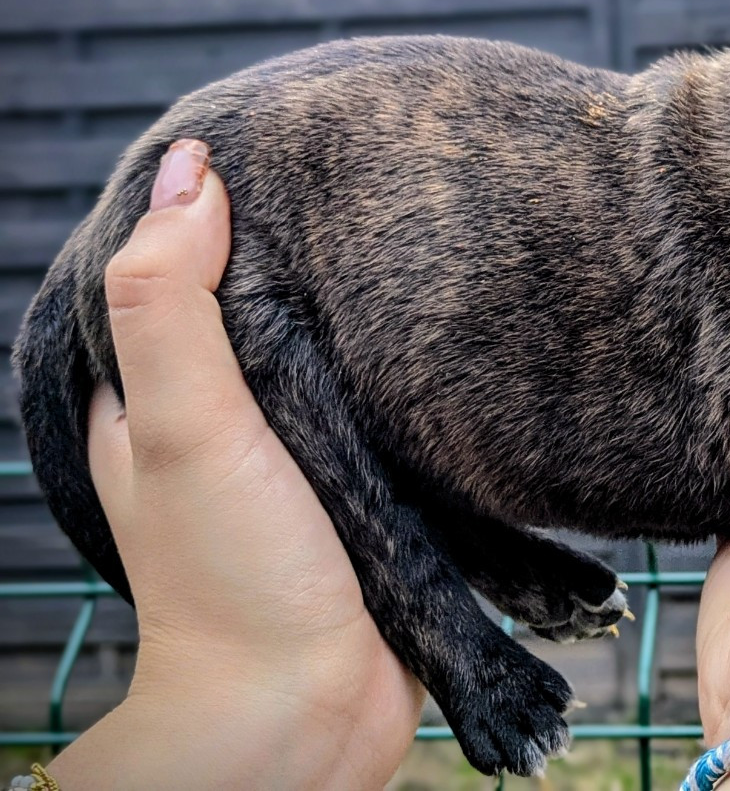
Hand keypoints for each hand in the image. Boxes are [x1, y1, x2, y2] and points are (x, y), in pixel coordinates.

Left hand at [49, 141, 423, 790]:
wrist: (311, 708)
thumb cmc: (233, 574)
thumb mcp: (184, 425)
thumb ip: (169, 302)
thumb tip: (192, 168)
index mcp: (159, 396)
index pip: (180, 271)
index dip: (224, 211)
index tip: (291, 150)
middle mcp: (224, 418)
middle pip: (262, 307)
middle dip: (311, 254)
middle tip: (378, 187)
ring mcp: (297, 454)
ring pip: (329, 354)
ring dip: (365, 313)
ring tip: (423, 241)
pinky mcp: (364, 485)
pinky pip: (382, 405)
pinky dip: (404, 371)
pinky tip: (442, 337)